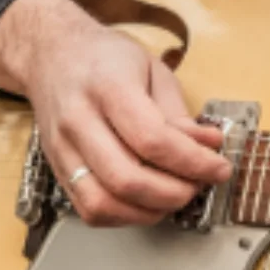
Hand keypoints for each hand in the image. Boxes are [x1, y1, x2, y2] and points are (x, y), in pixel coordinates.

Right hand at [0, 0, 228, 226]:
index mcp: (106, 85)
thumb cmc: (103, 58)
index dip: (193, 162)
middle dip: (174, 193)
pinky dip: (124, 216)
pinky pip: (89, 210)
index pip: (152, 138)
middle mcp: (78, 119)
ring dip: (148, 211)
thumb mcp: (151, 68)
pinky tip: (145, 201)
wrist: (51, 54)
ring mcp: (62, 148)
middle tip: (197, 185)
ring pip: (103, 204)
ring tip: (172, 196)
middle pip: (126, 178)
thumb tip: (208, 147)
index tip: (219, 168)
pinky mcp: (56, 169)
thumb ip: (178, 112)